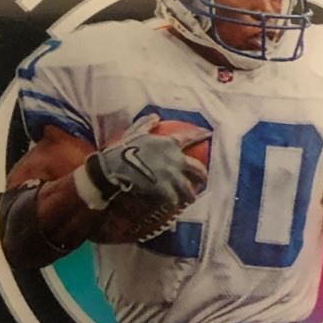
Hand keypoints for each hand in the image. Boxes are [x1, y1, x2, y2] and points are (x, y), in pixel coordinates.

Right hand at [90, 112, 208, 211]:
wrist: (114, 168)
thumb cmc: (124, 148)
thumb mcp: (136, 132)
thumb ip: (147, 124)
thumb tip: (155, 116)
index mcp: (169, 143)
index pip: (189, 137)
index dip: (200, 134)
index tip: (208, 134)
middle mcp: (175, 159)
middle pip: (197, 168)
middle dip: (202, 175)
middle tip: (202, 180)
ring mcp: (171, 176)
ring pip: (188, 188)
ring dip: (190, 194)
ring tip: (190, 199)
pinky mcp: (165, 190)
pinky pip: (174, 199)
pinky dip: (175, 202)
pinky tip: (175, 206)